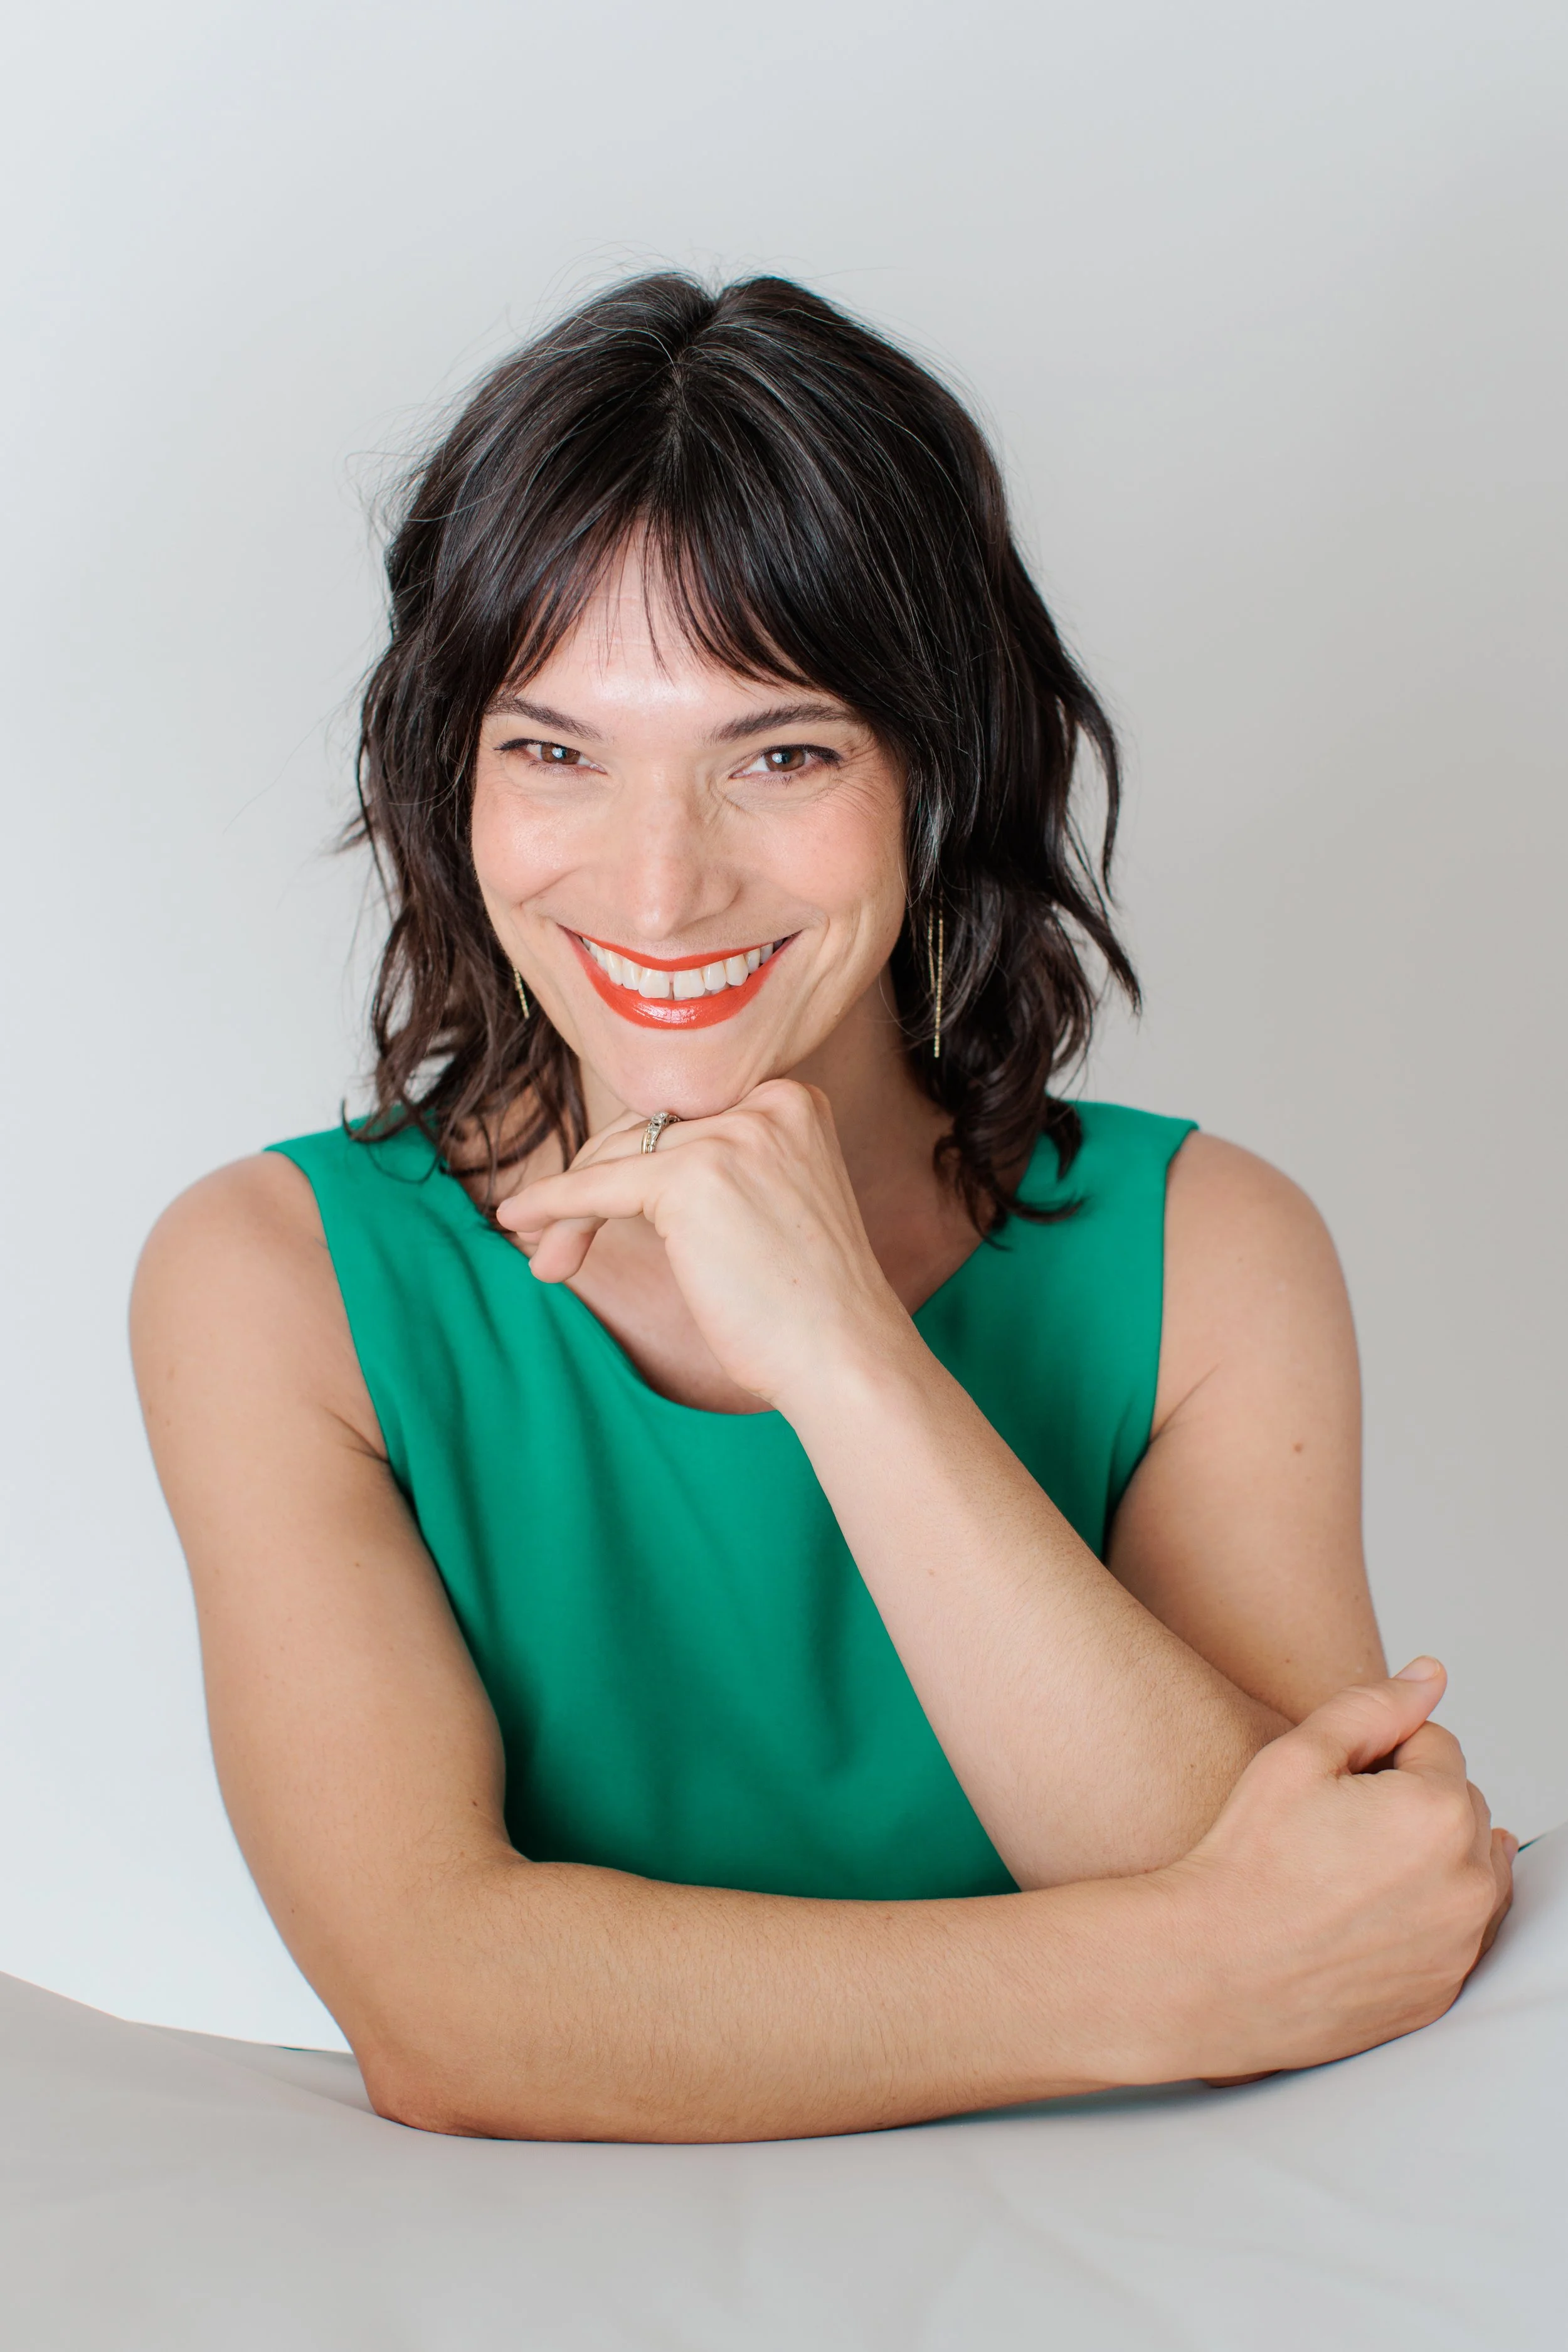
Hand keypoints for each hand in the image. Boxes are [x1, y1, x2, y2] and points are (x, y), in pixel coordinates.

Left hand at [495, 1080, 909, 1405]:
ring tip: (551, 1262)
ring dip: (571, 1208)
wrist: (845, 1357)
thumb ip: (720, 1170)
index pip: (685, 1117)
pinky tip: (520, 1220)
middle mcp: (768, 1102)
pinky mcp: (694, 1176)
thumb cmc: (809, 1306)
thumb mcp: (773, 1206)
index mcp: (793, 1102)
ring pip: (616, 1156)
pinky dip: (553, 1204)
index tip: (598, 1207)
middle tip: (561, 1248)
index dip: (632, 1162)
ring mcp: (733, 1134)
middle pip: (644, 1130)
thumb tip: (620, 1167)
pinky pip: (596, 1186)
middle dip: (594, 1184)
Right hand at [1156, 1658, 1515, 2081]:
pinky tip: (1363, 1915)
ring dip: (1426, 1856)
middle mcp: (1469, 1882)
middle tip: (1333, 1829)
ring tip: (1350, 1871)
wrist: (1215, 1971)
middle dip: (1409, 1802)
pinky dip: (1425, 1914)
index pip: (1434, 1744)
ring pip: (1466, 1866)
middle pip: (1458, 1804)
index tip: (1332, 1788)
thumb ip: (1375, 1706)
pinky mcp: (1445, 1987)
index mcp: (1439, 1812)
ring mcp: (1461, 1943)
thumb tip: (1430, 1675)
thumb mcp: (1297, 1757)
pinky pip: (1456, 1929)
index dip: (1377, 1754)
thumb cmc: (1248, 1863)